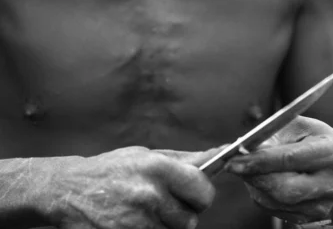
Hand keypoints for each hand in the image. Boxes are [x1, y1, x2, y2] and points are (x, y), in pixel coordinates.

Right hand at [41, 145, 221, 228]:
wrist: (69, 190)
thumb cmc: (111, 169)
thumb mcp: (145, 155)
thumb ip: (182, 160)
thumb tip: (218, 155)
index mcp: (157, 168)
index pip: (202, 190)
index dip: (202, 193)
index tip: (195, 192)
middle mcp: (150, 195)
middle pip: (192, 219)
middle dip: (184, 212)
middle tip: (167, 202)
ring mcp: (138, 222)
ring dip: (167, 226)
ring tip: (147, 210)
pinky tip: (137, 221)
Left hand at [224, 116, 332, 224]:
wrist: (331, 169)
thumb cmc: (310, 141)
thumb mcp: (296, 126)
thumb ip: (271, 133)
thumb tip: (242, 145)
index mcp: (332, 152)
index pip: (290, 158)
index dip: (259, 159)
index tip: (234, 158)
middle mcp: (332, 183)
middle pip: (283, 187)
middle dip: (253, 175)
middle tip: (232, 165)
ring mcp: (322, 206)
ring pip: (276, 201)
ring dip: (254, 184)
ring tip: (247, 167)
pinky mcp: (310, 219)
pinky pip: (275, 210)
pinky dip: (261, 193)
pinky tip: (259, 179)